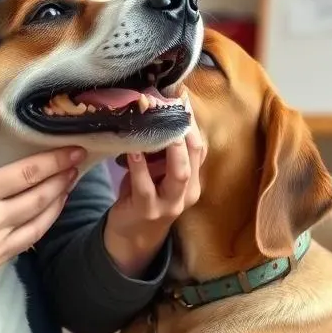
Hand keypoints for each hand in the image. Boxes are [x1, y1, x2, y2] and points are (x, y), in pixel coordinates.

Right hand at [0, 106, 83, 285]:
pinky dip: (39, 227)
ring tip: (68, 185)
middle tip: (79, 164)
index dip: (54, 161)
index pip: (26, 175)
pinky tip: (45, 212)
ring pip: (37, 225)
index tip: (74, 149)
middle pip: (39, 199)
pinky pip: (23, 245)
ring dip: (57, 204)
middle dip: (62, 179)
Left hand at [103, 118, 204, 277]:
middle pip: (194, 155)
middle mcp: (187, 191)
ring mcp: (170, 203)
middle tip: (173, 104)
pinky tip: (133, 151)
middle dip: (185, 128)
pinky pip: (145, 186)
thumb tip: (155, 112)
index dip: (191, 121)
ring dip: (171, 147)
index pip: (199, 145)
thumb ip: (161, 151)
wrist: (132, 235)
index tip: (180, 97)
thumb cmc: (145, 195)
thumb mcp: (158, 172)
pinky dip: (139, 167)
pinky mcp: (148, 210)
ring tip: (162, 126)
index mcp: (193, 179)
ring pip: (178, 172)